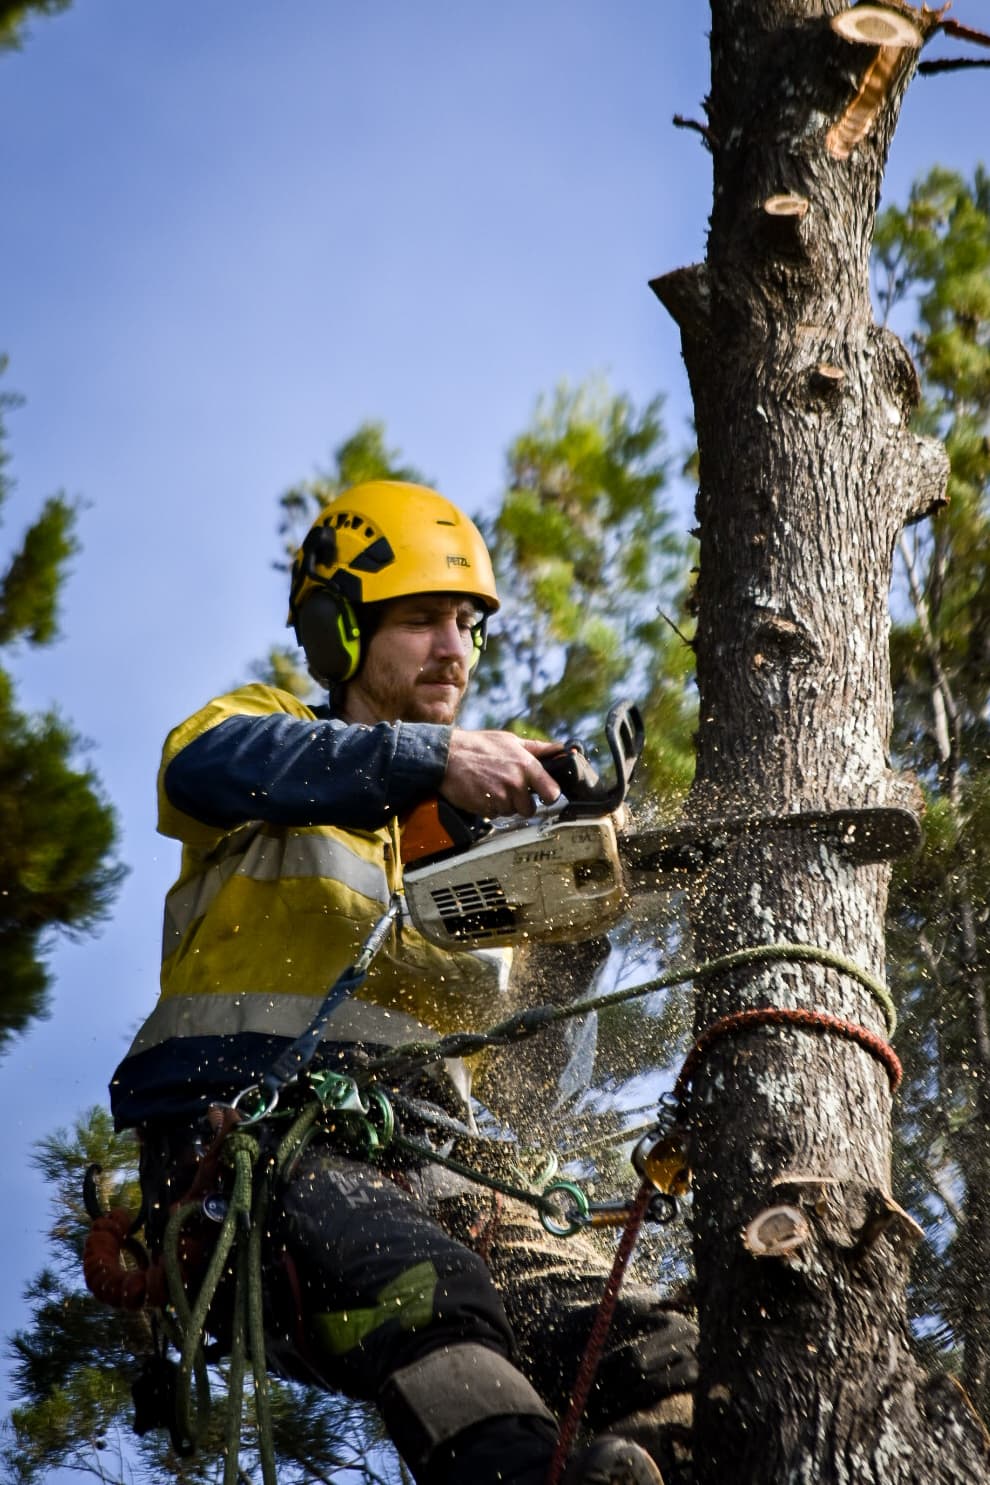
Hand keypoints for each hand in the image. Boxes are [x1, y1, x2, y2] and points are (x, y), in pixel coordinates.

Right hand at [441, 730, 562, 817]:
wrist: (447, 756)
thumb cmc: (479, 746)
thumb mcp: (510, 740)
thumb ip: (538, 749)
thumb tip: (562, 749)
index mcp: (527, 765)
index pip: (552, 792)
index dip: (549, 795)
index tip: (543, 794)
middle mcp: (516, 782)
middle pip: (530, 808)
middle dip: (521, 803)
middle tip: (509, 790)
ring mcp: (501, 796)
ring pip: (511, 812)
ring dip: (503, 804)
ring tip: (491, 786)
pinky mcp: (486, 807)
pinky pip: (495, 814)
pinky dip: (490, 807)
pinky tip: (482, 792)